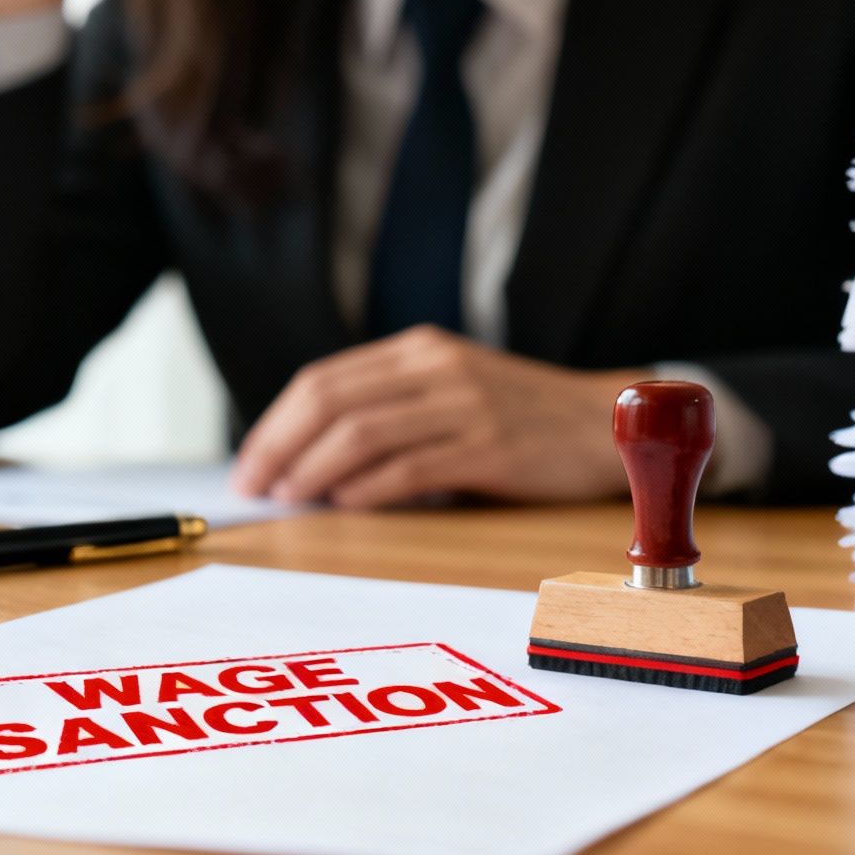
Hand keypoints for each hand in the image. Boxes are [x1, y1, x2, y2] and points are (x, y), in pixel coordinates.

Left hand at [231, 327, 651, 508]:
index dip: (275, 423)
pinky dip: (368, 488)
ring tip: (290, 499)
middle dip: (279, 446)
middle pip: (331, 401)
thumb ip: (395, 407)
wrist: (605, 422)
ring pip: (361, 433)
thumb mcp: (454, 390)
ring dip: (313, 469)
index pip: (325, 379)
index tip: (249, 463)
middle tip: (253, 486)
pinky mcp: (489, 447)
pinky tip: (345, 504)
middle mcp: (437, 368)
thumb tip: (312, 456)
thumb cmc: (523, 418)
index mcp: (421, 350)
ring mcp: (464, 405)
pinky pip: (410, 467)